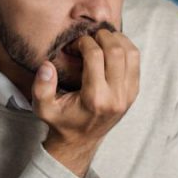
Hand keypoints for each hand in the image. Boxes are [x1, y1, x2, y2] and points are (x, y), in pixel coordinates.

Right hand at [34, 28, 140, 175]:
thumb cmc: (61, 122)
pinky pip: (136, 62)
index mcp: (95, 98)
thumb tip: (47, 65)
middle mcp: (116, 96)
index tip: (75, 44)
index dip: (84, 42)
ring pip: (131, 54)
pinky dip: (126, 49)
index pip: (96, 56)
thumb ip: (41, 88)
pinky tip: (112, 48)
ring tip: (102, 39)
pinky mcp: (133, 93)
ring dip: (117, 40)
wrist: (81, 141)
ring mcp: (128, 94)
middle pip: (116, 51)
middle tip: (90, 36)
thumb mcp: (43, 109)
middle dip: (103, 36)